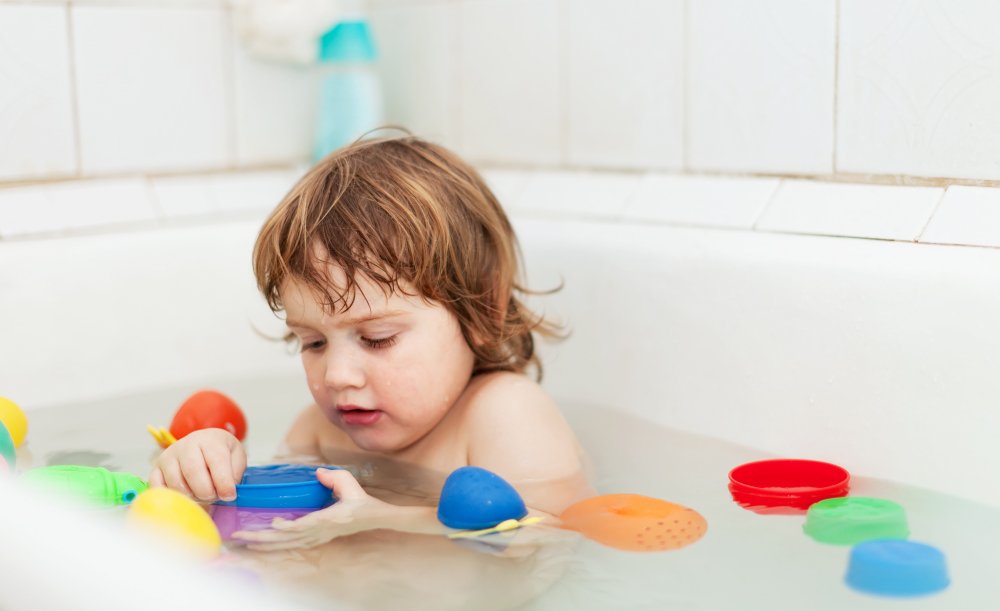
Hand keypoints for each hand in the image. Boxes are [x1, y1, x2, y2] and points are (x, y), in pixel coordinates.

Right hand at [148, 428, 245, 501]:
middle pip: (193, 472)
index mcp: (209, 440)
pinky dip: (172, 496)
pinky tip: (185, 495)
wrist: (202, 443)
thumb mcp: (236, 456)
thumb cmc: (220, 452)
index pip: (216, 460)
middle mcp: (186, 445)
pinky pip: (158, 486)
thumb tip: (227, 490)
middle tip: (214, 497)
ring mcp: (168, 456)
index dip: (224, 482)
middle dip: (206, 491)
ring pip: (176, 482)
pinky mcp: (156, 468)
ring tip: (201, 495)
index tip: (229, 495)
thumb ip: (236, 472)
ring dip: (191, 495)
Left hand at [232, 468, 390, 549]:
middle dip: (262, 538)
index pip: (305, 525)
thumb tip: (318, 473)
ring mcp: (317, 538)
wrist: (373, 519)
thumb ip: (334, 477)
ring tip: (243, 541)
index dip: (287, 527)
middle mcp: (319, 532)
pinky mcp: (316, 539)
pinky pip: (291, 545)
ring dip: (264, 544)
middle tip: (239, 535)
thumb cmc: (360, 499)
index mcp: (328, 519)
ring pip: (286, 545)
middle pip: (287, 539)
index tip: (273, 523)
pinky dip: (274, 546)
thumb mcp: (350, 483)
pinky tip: (260, 544)